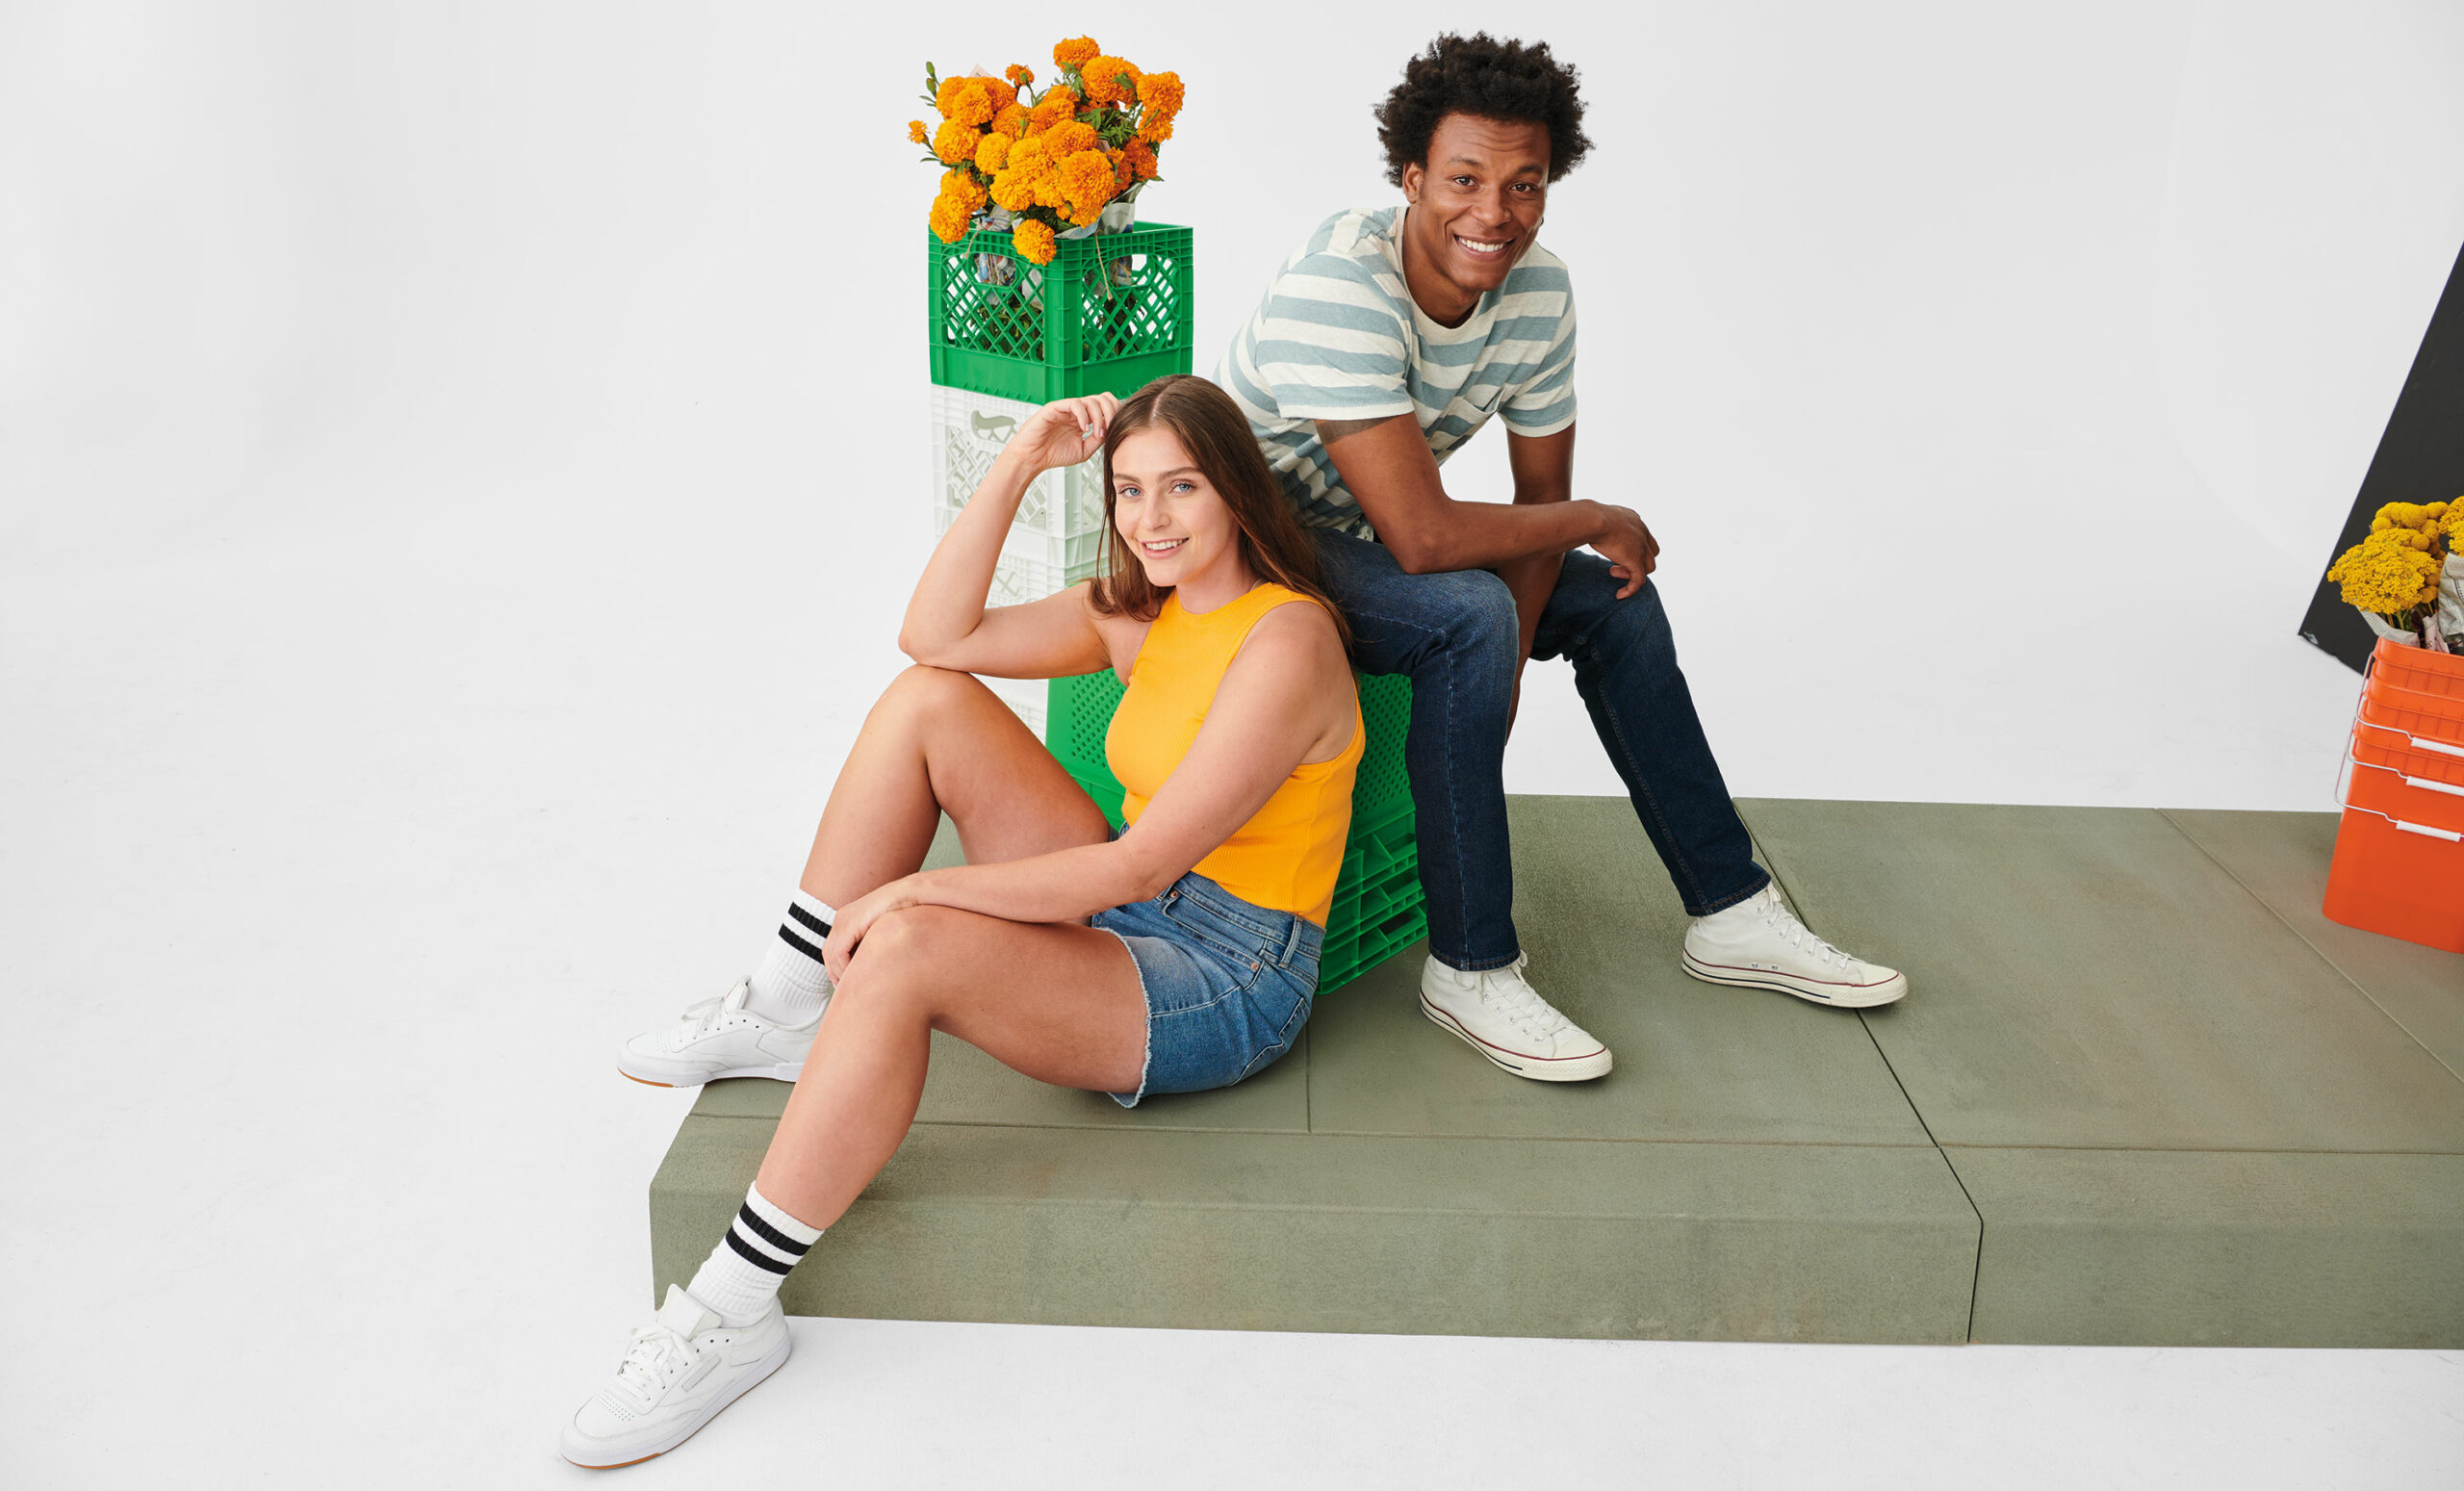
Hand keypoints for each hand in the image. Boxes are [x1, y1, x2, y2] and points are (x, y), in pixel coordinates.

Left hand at [821, 875, 924, 982]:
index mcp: (847, 919)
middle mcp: (841, 918)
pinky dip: (843, 967)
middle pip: (828, 953)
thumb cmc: (904, 912)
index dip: (837, 969)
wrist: (911, 894)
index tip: (846, 984)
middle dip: (835, 974)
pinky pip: (838, 952)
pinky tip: (855, 975)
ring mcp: (844, 919)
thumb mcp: (883, 931)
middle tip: (845, 990)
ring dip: (839, 973)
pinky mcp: (850, 923)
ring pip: (830, 955)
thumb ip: (873, 944)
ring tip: (851, 987)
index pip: (833, 949)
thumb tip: (872, 965)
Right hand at [1004, 394, 1122, 476]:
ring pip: (1090, 400)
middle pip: (1102, 399)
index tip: (1114, 429)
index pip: (1105, 406)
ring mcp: (1066, 408)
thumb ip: (1097, 440)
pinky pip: (1074, 403)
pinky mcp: (1055, 408)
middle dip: (1110, 412)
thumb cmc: (1053, 454)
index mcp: (1084, 419)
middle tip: (1108, 429)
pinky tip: (1084, 428)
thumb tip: (1110, 431)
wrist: (1032, 458)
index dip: (1114, 414)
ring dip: (1098, 416)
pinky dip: (1084, 415)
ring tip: (1096, 432)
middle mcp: (1076, 411)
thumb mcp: (1084, 450)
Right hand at [1588, 503, 1659, 598]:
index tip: (1616, 552)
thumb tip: (1583, 525)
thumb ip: (1598, 523)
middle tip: (1615, 564)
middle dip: (1637, 561)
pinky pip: (1639, 580)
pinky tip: (1619, 595)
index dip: (1634, 547)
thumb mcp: (1597, 517)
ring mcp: (1641, 547)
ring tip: (1612, 572)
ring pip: (1648, 567)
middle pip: (1651, 552)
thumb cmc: (1587, 517)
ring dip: (1631, 573)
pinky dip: (1631, 589)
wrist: (1592, 520)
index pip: (1643, 536)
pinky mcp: (1635, 560)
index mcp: (1634, 519)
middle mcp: (1642, 531)